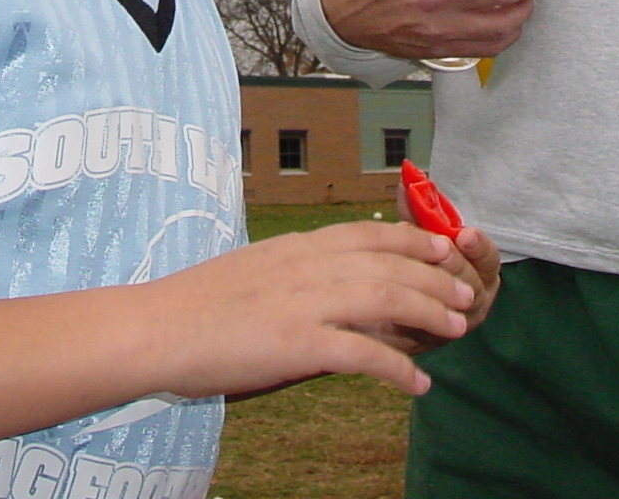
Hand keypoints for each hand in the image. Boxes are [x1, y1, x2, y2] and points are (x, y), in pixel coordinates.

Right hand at [140, 222, 475, 397]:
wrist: (153, 328)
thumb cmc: (193, 306)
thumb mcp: (251, 273)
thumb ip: (291, 276)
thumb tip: (322, 291)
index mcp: (294, 247)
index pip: (368, 233)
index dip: (412, 240)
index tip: (442, 249)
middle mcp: (305, 265)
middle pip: (388, 263)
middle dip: (435, 279)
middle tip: (464, 297)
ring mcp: (303, 302)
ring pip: (386, 298)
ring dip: (429, 314)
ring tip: (456, 330)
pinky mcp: (296, 343)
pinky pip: (363, 354)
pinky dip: (398, 369)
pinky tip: (418, 385)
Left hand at [388, 174, 500, 342]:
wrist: (388, 308)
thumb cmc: (414, 264)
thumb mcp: (419, 236)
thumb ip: (416, 211)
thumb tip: (407, 179)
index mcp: (479, 269)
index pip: (488, 258)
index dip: (478, 246)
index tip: (465, 234)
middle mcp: (474, 297)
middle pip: (471, 281)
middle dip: (453, 263)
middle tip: (438, 251)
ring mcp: (456, 321)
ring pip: (454, 306)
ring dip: (435, 287)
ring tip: (415, 272)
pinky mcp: (433, 339)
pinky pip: (429, 327)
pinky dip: (416, 312)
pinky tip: (402, 301)